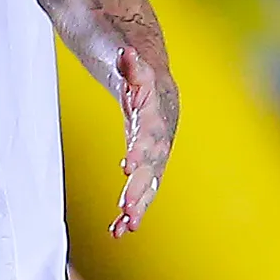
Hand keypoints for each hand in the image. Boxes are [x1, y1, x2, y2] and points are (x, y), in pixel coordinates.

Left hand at [109, 44, 175, 236]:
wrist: (140, 59)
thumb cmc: (125, 54)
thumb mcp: (121, 50)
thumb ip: (128, 60)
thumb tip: (126, 54)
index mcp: (154, 102)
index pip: (150, 127)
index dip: (141, 146)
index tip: (127, 165)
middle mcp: (159, 127)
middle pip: (153, 159)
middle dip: (140, 184)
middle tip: (125, 208)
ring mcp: (154, 142)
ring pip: (150, 178)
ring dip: (138, 202)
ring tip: (125, 227)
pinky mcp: (144, 155)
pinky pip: (141, 183)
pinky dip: (132, 205)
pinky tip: (120, 230)